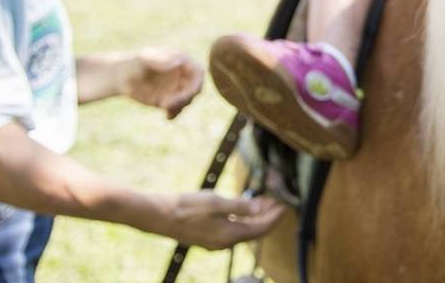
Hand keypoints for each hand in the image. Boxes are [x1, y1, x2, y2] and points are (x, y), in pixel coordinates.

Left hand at [121, 49, 204, 119]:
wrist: (122, 76)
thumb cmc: (134, 63)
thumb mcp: (146, 59)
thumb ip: (161, 60)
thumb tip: (178, 62)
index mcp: (181, 62)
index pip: (198, 72)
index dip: (197, 83)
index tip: (189, 93)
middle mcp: (181, 76)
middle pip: (194, 89)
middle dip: (185, 97)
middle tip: (169, 103)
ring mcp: (175, 89)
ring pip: (186, 100)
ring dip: (178, 106)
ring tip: (164, 106)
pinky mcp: (168, 100)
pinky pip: (176, 109)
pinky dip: (174, 113)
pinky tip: (167, 116)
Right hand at [160, 191, 286, 249]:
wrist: (159, 216)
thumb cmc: (187, 207)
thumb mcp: (216, 202)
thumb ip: (240, 206)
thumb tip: (258, 208)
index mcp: (230, 235)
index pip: (261, 228)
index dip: (275, 217)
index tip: (285, 205)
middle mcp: (225, 243)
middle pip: (254, 231)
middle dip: (267, 216)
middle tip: (277, 201)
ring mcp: (216, 242)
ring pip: (244, 230)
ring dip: (255, 216)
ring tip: (263, 201)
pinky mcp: (209, 237)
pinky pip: (233, 230)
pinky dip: (242, 219)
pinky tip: (243, 208)